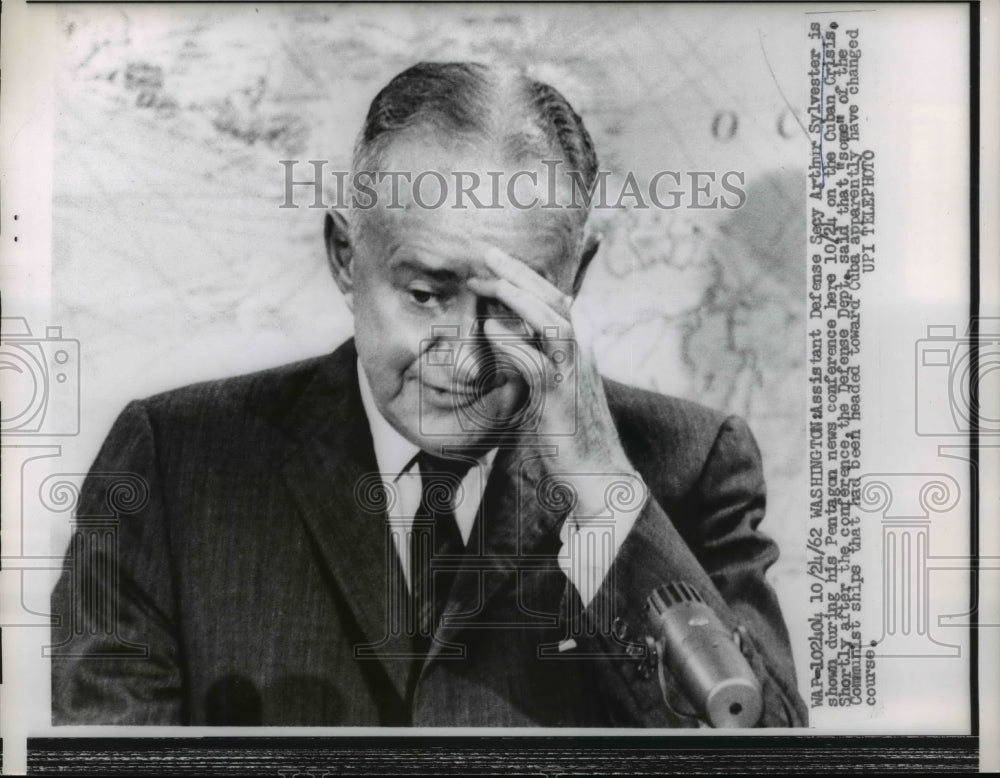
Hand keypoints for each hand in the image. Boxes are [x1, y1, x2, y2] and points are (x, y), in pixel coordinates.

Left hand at [466, 243, 641, 517]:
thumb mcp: (551, 389)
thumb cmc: (570, 433)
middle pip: (555, 300)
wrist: (596, 471)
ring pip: (553, 322)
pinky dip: (512, 343)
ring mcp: (574, 373)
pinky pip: (537, 362)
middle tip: (486, 255)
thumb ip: (535, 360)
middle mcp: (581, 353)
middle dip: (519, 274)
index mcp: (578, 349)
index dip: (526, 278)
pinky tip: (489, 330)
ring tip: (487, 282)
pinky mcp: (562, 398)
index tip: (495, 263)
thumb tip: (512, 335)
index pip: (555, 301)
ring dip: (519, 298)